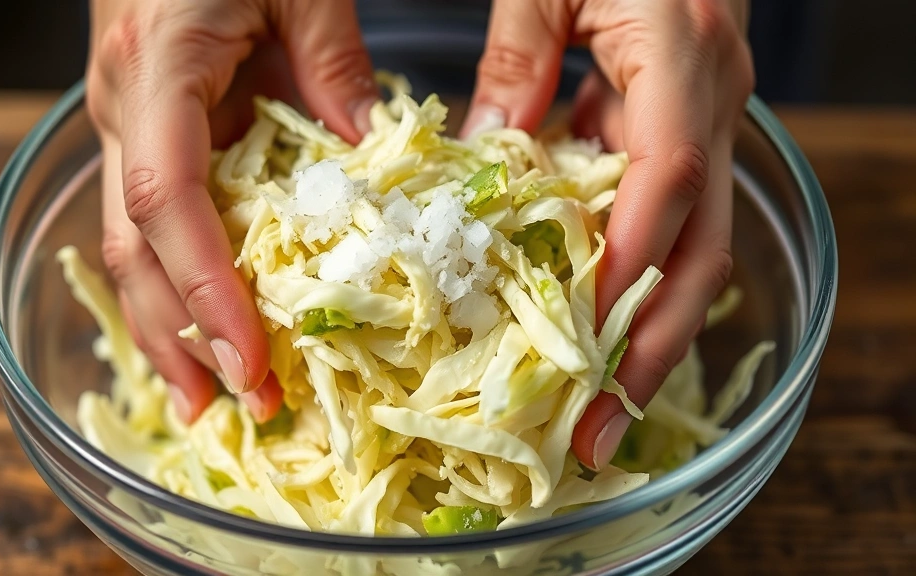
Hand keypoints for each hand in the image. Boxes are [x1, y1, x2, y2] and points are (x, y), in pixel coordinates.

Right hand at [86, 0, 378, 422]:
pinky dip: (174, 284)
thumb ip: (338, 68)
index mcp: (159, 71)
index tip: (251, 358)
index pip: (167, 201)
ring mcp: (124, 126)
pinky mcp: (142, 135)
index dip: (206, 287)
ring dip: (166, 328)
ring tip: (208, 402)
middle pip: (134, 247)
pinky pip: (149, 224)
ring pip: (129, 247)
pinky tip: (197, 329)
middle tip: (239, 409)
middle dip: (182, 336)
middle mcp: (124, 112)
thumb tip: (377, 158)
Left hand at [462, 0, 753, 468]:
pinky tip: (595, 333)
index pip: (665, 176)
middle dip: (653, 347)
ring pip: (695, 250)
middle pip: (701, 247)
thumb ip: (515, 63)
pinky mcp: (688, 134)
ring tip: (598, 410)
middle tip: (597, 428)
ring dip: (649, 334)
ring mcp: (711, 123)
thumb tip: (485, 155)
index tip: (580, 336)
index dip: (628, 261)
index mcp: (682, 53)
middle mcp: (714, 102)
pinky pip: (669, 224)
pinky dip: (634, 284)